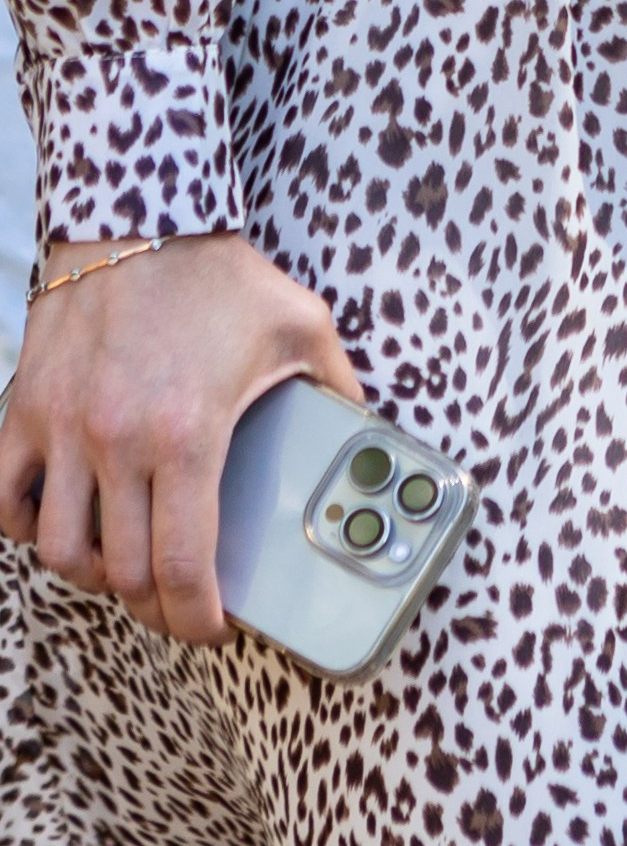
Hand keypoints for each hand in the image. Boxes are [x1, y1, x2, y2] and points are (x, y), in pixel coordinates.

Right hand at [0, 231, 362, 641]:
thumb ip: (337, 386)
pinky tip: (65, 522)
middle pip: (121, 572)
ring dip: (94, 575)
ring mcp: (62, 428)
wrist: (139, 216)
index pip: (182, 566)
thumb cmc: (218, 272)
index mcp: (188, 434)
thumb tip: (371, 431)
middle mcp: (117, 441)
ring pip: (60, 550)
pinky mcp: (24, 408)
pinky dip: (29, 527)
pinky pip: (5, 500)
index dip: (197, 618)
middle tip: (177, 607)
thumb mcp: (299, 325)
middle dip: (154, 608)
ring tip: (125, 569)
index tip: (212, 629)